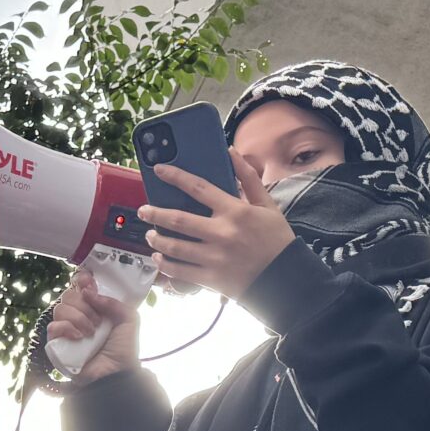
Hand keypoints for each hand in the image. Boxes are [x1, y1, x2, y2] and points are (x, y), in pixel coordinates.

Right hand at [44, 270, 139, 385]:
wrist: (116, 373)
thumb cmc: (123, 351)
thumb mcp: (129, 320)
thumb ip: (114, 302)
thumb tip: (89, 292)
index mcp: (94, 308)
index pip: (80, 286)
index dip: (82, 281)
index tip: (90, 285)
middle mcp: (79, 316)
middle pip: (69, 294)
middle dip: (85, 305)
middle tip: (98, 321)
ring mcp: (67, 330)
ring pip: (60, 308)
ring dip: (78, 318)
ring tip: (91, 332)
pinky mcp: (57, 343)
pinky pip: (53, 326)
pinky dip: (67, 329)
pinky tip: (79, 338)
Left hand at [139, 154, 296, 299]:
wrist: (286, 277)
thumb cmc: (276, 239)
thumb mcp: (267, 205)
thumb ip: (247, 178)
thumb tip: (231, 151)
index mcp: (235, 211)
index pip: (198, 188)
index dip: (175, 176)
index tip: (159, 170)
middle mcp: (222, 233)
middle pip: (179, 220)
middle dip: (155, 213)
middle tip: (143, 210)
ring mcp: (215, 257)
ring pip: (176, 247)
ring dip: (157, 240)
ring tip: (150, 235)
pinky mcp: (212, 278)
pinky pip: (181, 272)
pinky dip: (166, 265)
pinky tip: (159, 258)